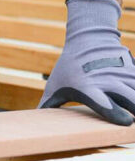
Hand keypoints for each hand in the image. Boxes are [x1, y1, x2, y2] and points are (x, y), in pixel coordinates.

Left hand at [39, 0, 134, 124]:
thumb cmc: (69, 67)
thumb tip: (36, 121)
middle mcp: (108, 81)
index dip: (116, 114)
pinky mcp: (133, 71)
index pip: (105, 103)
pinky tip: (133, 100)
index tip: (125, 121)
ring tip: (133, 110)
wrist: (88, 39)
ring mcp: (123, 75)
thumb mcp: (56, 84)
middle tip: (133, 118)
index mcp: (87, 88)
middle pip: (131, 100)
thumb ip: (49, 104)